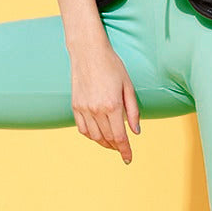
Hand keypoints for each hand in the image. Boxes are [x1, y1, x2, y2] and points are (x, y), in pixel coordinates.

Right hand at [68, 38, 140, 164]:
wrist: (88, 51)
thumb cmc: (112, 66)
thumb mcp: (128, 87)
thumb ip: (133, 111)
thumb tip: (136, 131)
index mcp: (112, 106)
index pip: (120, 137)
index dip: (125, 150)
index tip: (129, 159)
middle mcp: (97, 110)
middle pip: (108, 139)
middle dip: (117, 147)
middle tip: (123, 150)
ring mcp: (84, 109)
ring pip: (94, 136)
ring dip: (104, 143)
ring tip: (112, 143)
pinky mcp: (75, 106)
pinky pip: (82, 129)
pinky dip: (91, 135)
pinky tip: (98, 134)